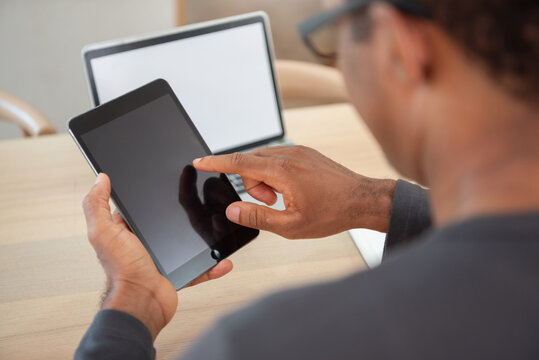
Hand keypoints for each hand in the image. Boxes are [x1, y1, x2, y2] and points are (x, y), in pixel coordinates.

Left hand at [82, 173, 232, 339]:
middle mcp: (141, 244)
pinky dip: (210, 265)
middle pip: (163, 222)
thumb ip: (96, 205)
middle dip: (181, 215)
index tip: (164, 182)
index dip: (146, 194)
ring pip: (184, 243)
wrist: (141, 302)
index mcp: (123, 231)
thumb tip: (100, 179)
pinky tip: (221, 260)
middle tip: (199, 203)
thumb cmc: (123, 270)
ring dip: (200, 238)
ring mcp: (160, 258)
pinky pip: (197, 267)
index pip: (135, 206)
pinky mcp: (176, 273)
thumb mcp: (104, 232)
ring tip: (215, 227)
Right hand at [194, 146, 395, 238]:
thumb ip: (257, 217)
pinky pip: (278, 158)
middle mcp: (289, 154)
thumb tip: (232, 210)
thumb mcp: (291, 225)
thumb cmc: (332, 213)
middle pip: (250, 163)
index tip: (199, 161)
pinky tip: (292, 190)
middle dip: (252, 185)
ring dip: (265, 180)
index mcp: (282, 171)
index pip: (239, 163)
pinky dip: (276, 174)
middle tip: (271, 203)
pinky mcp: (305, 153)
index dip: (215, 162)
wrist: (362, 200)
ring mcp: (298, 151)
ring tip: (284, 199)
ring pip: (263, 161)